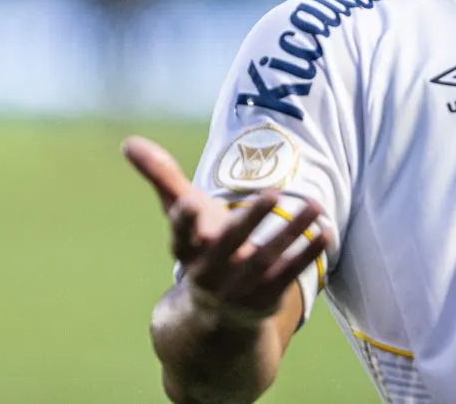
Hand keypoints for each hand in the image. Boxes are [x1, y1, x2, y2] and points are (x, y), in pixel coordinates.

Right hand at [123, 136, 329, 324]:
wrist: (214, 314)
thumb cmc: (200, 246)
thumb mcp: (181, 213)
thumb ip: (161, 177)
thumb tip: (129, 141)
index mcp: (187, 248)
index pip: (181, 235)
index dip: (184, 221)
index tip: (188, 204)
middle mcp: (211, 271)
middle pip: (230, 245)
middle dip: (249, 220)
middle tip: (272, 191)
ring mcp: (239, 287)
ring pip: (266, 258)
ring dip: (292, 232)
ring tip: (315, 205)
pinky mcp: (265, 297)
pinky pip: (288, 275)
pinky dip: (307, 254)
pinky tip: (326, 232)